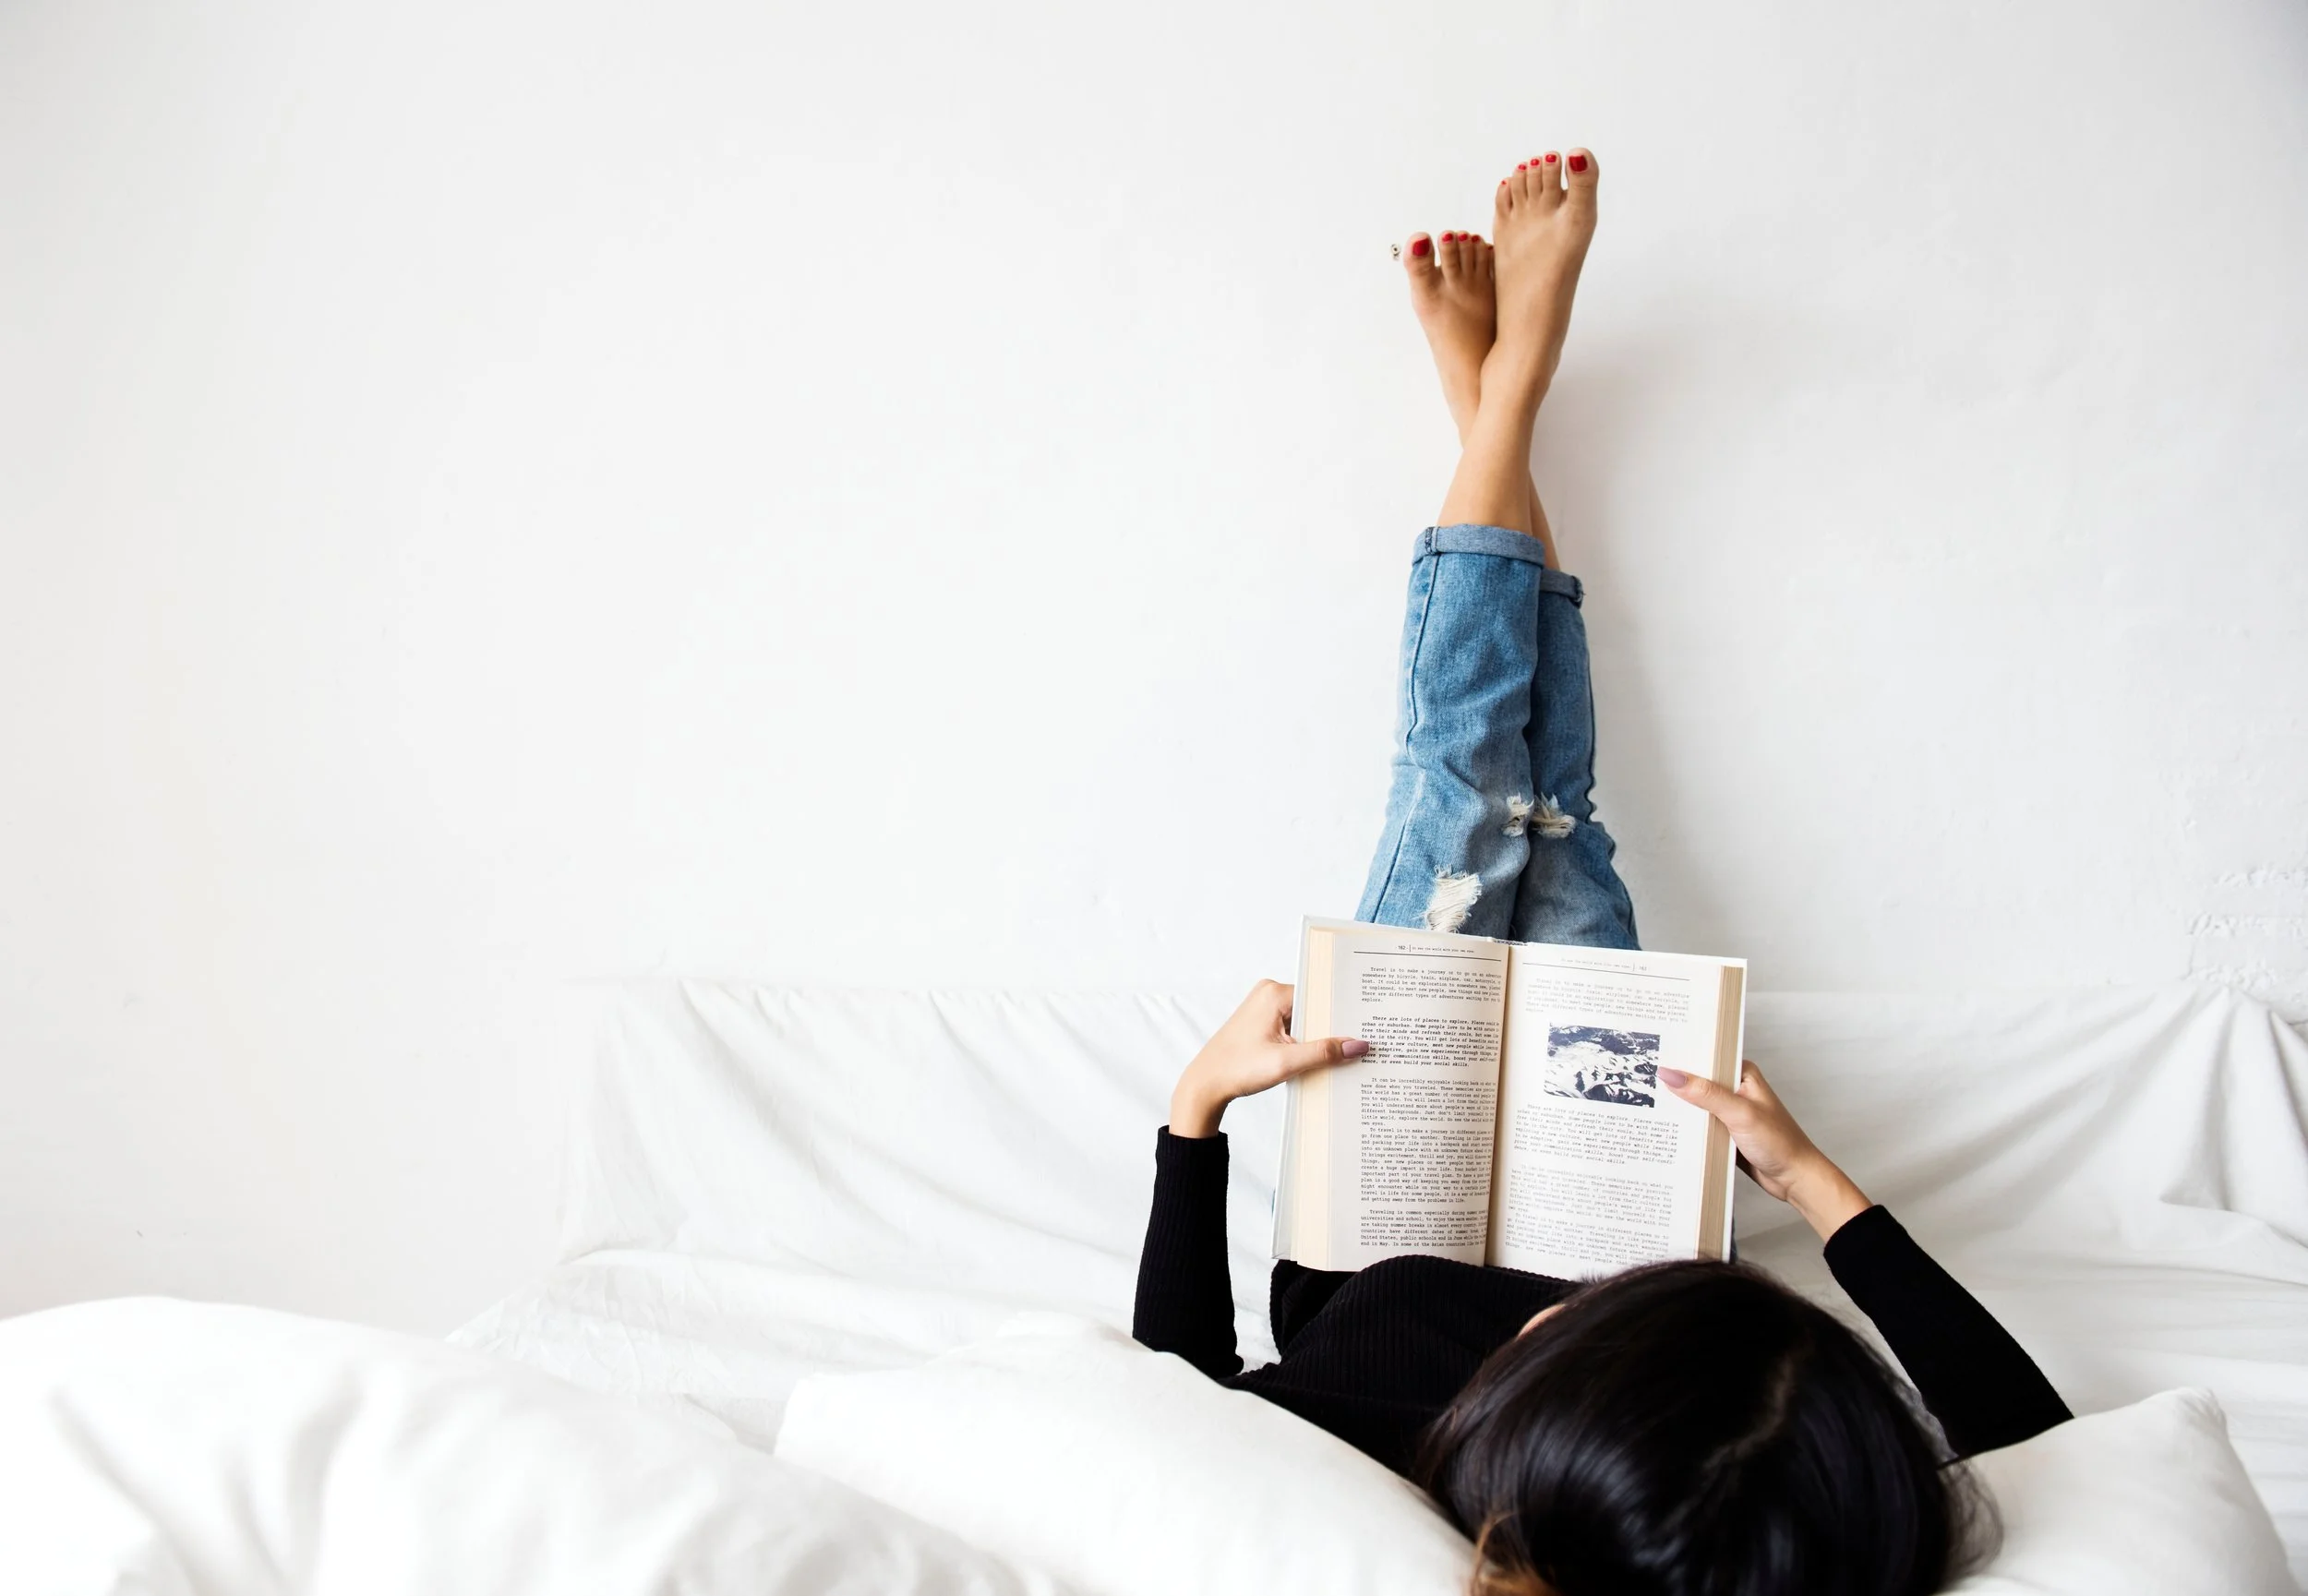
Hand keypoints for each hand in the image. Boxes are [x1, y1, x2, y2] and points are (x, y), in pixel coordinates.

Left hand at [1169, 980, 1369, 1137]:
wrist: (1205, 1085)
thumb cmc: (1237, 1070)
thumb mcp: (1286, 1062)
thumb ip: (1324, 1052)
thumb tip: (1358, 1045)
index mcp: (1274, 993)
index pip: (1321, 997)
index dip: (1341, 1014)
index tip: (1364, 1028)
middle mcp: (1268, 994)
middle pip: (1314, 1008)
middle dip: (1332, 1028)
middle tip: (1358, 1046)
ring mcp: (1264, 1008)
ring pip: (1305, 1020)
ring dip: (1318, 1039)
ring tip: (1338, 1056)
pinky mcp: (1262, 1023)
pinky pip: (1293, 1028)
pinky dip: (1304, 1043)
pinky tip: (1316, 1060)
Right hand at [1660, 1061, 1871, 1241]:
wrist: (1795, 1178)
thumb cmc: (1780, 1143)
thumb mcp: (1740, 1113)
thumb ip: (1706, 1094)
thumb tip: (1672, 1075)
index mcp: (1742, 1074)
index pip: (1706, 1058)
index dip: (1682, 1057)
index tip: (1654, 1055)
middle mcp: (1735, 1090)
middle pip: (1697, 1081)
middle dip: (1675, 1084)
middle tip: (1643, 1081)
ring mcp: (1729, 1112)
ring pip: (1696, 1105)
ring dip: (1679, 1109)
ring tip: (1647, 1106)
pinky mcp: (1725, 1133)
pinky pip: (1700, 1126)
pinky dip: (1687, 1129)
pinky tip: (1668, 1130)